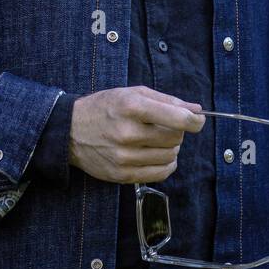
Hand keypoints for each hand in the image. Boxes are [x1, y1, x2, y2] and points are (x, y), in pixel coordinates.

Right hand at [68, 84, 205, 183]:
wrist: (70, 131)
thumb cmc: (104, 107)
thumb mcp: (132, 93)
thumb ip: (166, 101)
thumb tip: (196, 110)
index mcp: (131, 107)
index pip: (177, 118)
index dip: (194, 120)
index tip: (198, 120)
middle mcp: (128, 133)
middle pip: (175, 138)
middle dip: (177, 131)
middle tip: (166, 126)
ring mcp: (124, 157)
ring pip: (170, 156)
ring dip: (171, 148)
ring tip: (157, 140)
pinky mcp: (122, 175)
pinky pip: (159, 174)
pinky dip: (166, 165)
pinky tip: (157, 155)